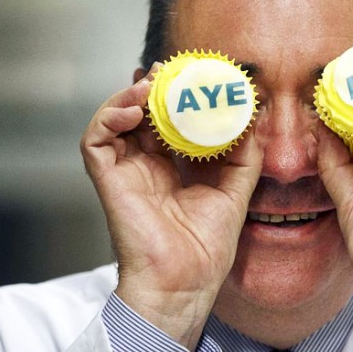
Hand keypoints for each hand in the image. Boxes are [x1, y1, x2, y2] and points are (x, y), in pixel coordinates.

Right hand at [80, 68, 261, 348]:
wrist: (185, 284)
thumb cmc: (206, 248)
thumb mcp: (236, 191)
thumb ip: (245, 154)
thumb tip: (257, 115)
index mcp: (172, 168)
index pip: (171, 119)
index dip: (182, 95)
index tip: (201, 74)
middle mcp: (145, 165)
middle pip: (143, 112)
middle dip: (158, 86)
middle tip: (177, 67)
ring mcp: (124, 171)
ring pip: (116, 117)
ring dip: (132, 94)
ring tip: (155, 81)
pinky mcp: (107, 180)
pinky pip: (95, 138)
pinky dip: (109, 114)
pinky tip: (134, 106)